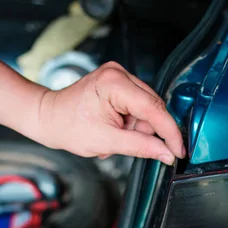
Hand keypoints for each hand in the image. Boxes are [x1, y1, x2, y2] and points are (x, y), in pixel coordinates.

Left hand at [26, 62, 184, 164]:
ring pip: (147, 108)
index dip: (169, 133)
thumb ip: (141, 147)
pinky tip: (116, 128)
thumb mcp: (107, 142)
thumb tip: (167, 154)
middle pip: (153, 107)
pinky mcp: (118, 82)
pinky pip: (138, 105)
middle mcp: (119, 73)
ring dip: (137, 127)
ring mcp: (119, 75)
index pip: (154, 110)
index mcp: (114, 83)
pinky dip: (132, 122)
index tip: (179, 151)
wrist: (48, 118)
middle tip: (131, 145)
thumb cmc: (68, 127)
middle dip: (147, 130)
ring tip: (114, 135)